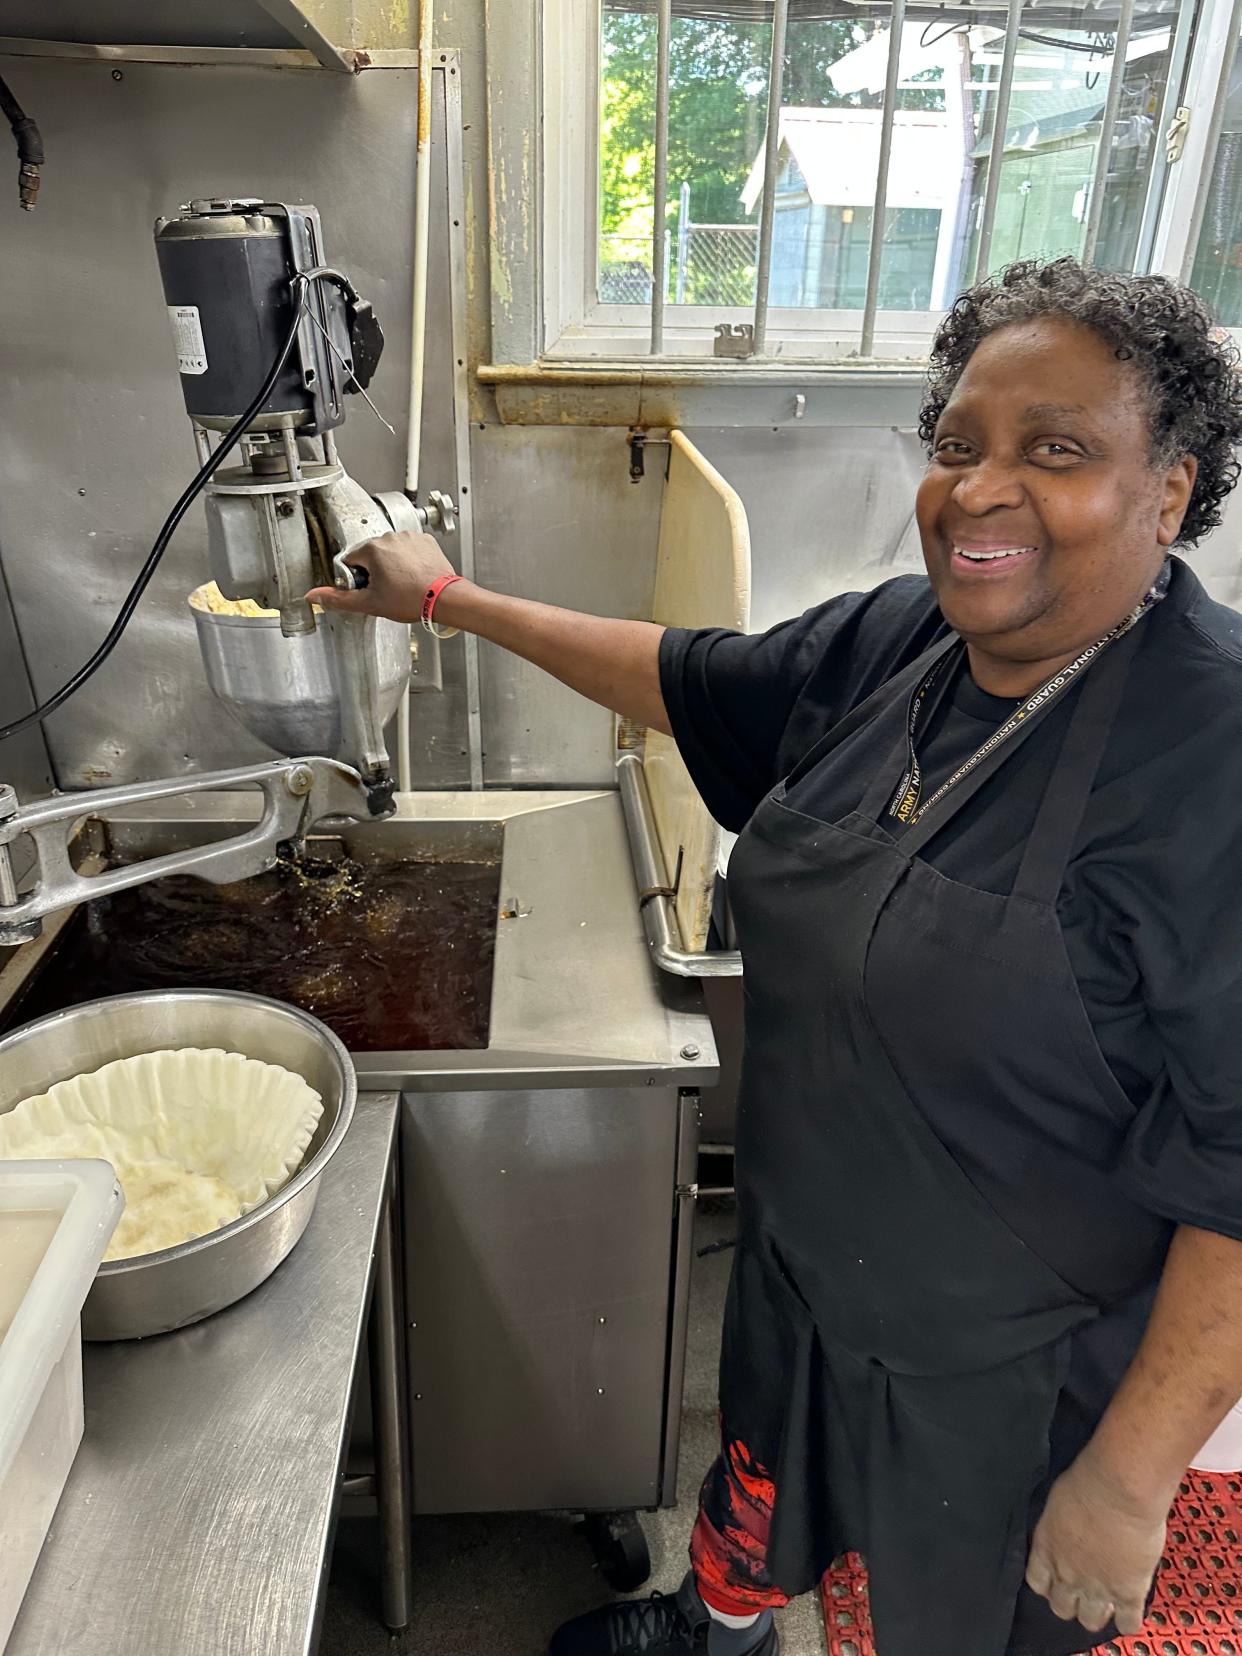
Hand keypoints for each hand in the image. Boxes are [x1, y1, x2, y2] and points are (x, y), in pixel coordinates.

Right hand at [305, 530, 458, 622]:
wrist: (444, 598)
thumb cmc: (411, 599)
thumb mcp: (370, 603)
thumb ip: (339, 598)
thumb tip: (314, 596)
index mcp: (372, 549)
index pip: (350, 560)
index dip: (355, 578)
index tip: (368, 589)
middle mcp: (390, 537)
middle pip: (370, 554)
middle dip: (373, 571)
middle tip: (386, 589)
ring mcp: (409, 537)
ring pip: (390, 551)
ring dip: (391, 564)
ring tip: (402, 583)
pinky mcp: (424, 540)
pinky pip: (408, 548)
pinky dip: (409, 560)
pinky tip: (413, 575)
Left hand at [1025, 1449, 1167, 1634]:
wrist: (1119, 1489)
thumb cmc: (1089, 1480)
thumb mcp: (1059, 1500)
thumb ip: (1060, 1522)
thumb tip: (1068, 1523)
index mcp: (1046, 1547)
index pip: (1037, 1582)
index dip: (1048, 1585)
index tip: (1056, 1581)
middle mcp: (1066, 1573)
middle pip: (1061, 1608)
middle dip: (1070, 1603)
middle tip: (1082, 1593)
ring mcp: (1096, 1587)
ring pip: (1090, 1621)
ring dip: (1097, 1614)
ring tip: (1105, 1604)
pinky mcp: (1127, 1593)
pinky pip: (1127, 1623)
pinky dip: (1128, 1621)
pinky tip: (1130, 1612)